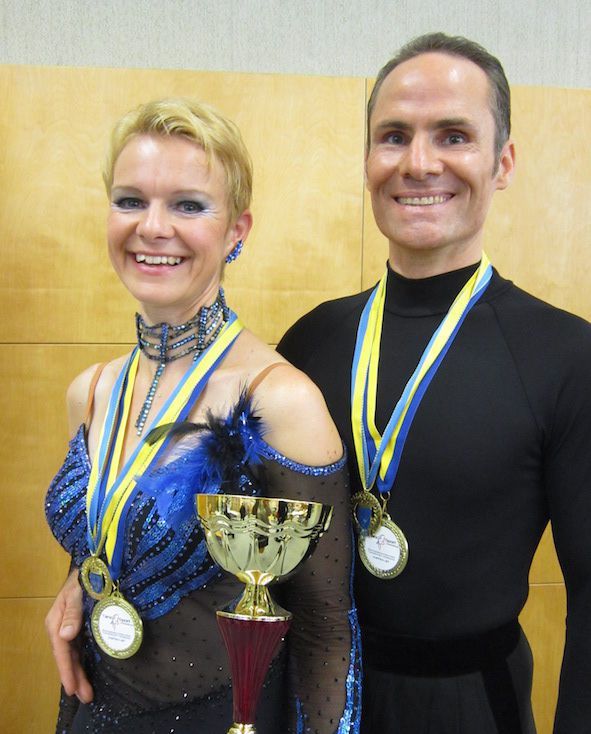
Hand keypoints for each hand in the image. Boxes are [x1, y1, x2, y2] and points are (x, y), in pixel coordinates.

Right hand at [45, 568, 93, 702]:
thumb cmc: (83, 578)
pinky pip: (79, 649)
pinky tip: (87, 673)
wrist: (91, 566)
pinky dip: (83, 663)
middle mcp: (60, 628)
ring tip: (87, 693)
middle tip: (86, 697)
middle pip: (67, 657)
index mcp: (56, 621)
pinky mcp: (78, 628)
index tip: (72, 688)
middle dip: (75, 677)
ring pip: (73, 656)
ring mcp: (69, 629)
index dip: (67, 669)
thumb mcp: (77, 592)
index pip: (62, 650)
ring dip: (79, 673)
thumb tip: (65, 636)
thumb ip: (73, 613)